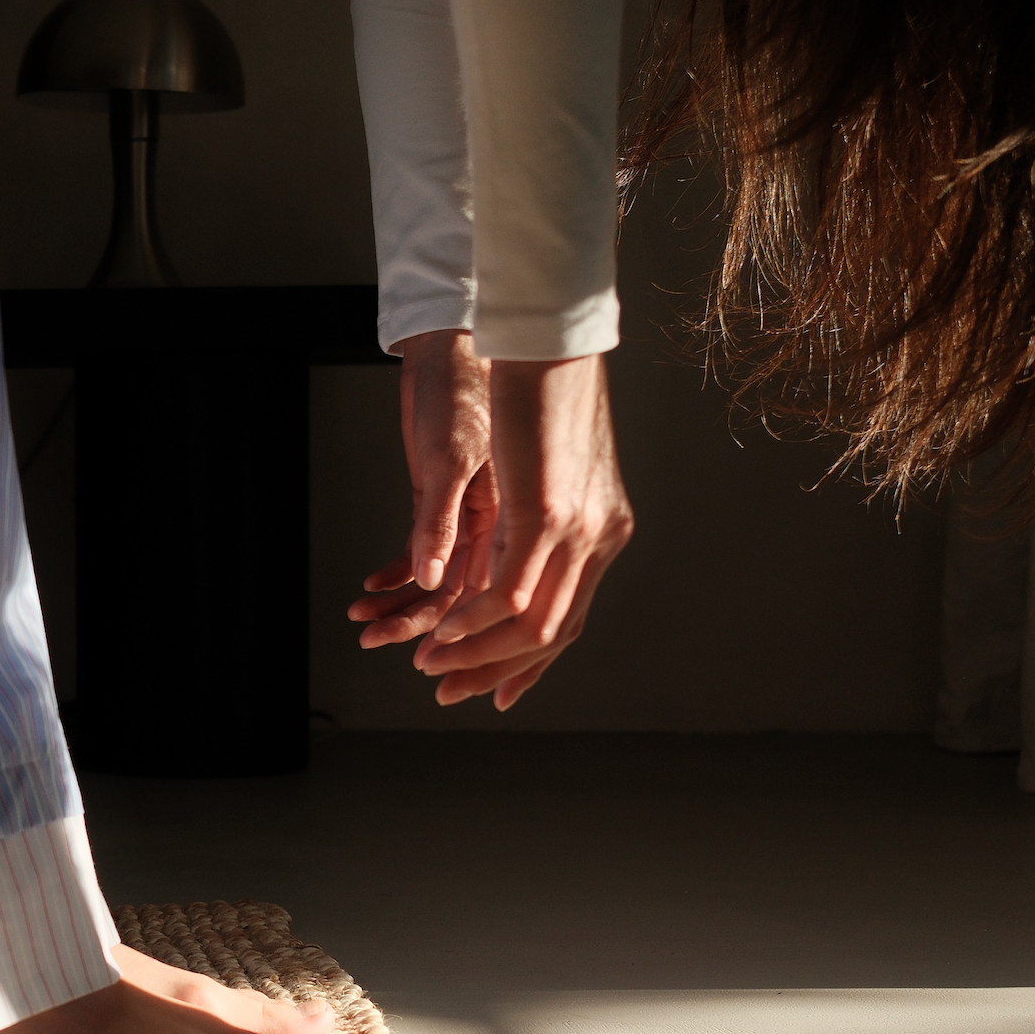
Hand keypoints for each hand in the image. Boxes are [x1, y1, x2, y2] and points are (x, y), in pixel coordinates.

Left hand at [346, 328, 496, 648]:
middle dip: (419, 627)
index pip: (488, 598)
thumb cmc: (462, 388)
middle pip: (462, 598)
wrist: (451, 345)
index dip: (456, 633)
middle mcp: (498, 526)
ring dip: (402, 603)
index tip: (423, 658)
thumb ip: (440, 521)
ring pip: (440, 579)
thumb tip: (429, 580)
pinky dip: (398, 570)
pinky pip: (425, 549)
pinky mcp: (444, 498)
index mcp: (513, 521)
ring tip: (363, 620)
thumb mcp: (447, 457)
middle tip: (375, 643)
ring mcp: (471, 515)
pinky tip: (371, 584)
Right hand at [413, 353, 631, 710]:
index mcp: (604, 530)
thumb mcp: (545, 464)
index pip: (569, 618)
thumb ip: (536, 514)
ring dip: (474, 652)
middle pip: (551, 634)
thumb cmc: (544, 389)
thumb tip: (519, 544)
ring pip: (530, 623)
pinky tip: (440, 629)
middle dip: (493, 671)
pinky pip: (508, 590)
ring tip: (430, 664)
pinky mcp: (546, 515)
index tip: (490, 693)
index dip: (526, 664)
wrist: (551, 340)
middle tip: (446, 691)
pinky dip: (471, 620)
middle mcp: (600, 538)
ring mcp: (577, 530)